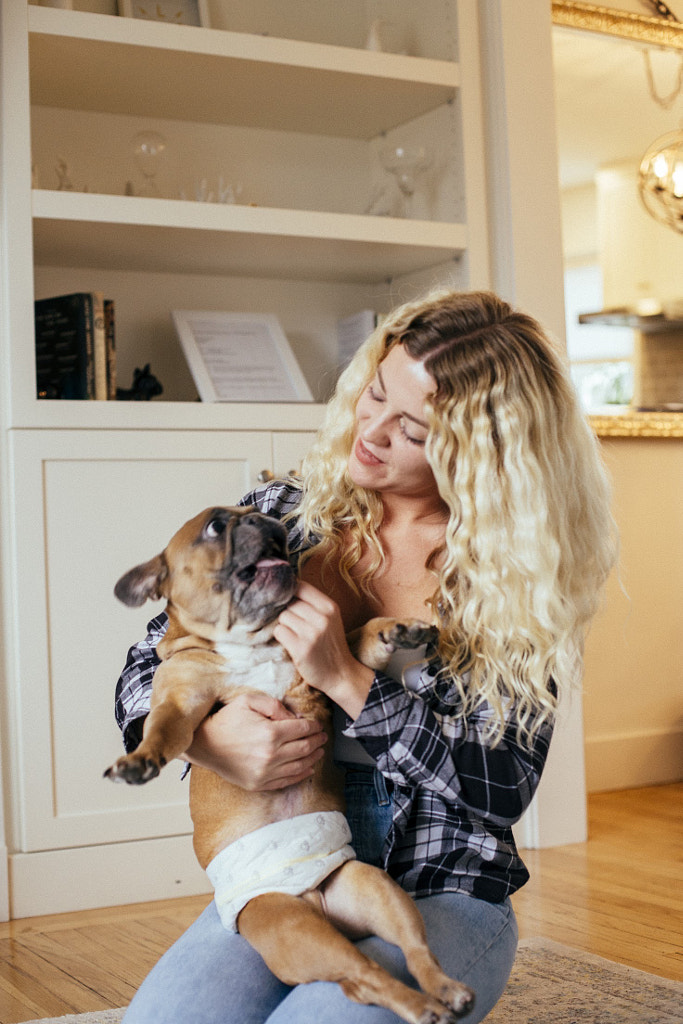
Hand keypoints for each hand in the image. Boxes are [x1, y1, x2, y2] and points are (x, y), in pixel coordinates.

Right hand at [183, 691, 326, 790]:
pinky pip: (286, 781)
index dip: (314, 726)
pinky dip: (300, 775)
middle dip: (317, 741)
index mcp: (270, 733)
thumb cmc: (226, 720)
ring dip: (313, 758)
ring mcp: (265, 773)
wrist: (205, 744)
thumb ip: (275, 705)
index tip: (318, 725)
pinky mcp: (259, 784)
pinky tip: (307, 768)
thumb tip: (295, 717)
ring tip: (319, 751)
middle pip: (304, 748)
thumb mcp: (249, 701)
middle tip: (323, 737)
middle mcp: (270, 755)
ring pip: (300, 766)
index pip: (302, 729)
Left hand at [274, 581, 373, 717]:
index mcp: (330, 607)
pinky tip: (291, 643)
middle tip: (295, 626)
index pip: (301, 586)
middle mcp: (322, 617)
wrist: (341, 674)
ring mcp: (311, 633)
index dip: (290, 591)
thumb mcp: (330, 619)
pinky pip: (279, 632)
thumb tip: (285, 589)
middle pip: (290, 603)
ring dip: (284, 625)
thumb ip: (312, 604)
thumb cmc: (331, 644)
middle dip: (288, 613)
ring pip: (282, 617)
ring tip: (294, 635)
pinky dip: (281, 637)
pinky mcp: (300, 648)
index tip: (287, 600)